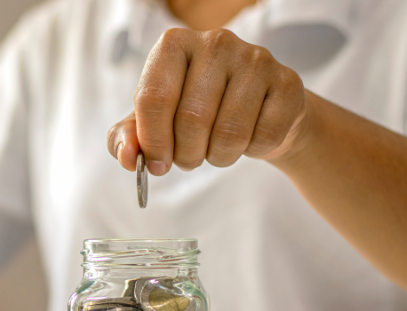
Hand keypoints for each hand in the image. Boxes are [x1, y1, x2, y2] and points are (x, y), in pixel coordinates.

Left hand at [107, 28, 308, 174]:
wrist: (255, 111)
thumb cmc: (195, 113)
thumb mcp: (152, 123)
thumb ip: (127, 138)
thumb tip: (126, 157)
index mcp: (173, 45)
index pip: (153, 98)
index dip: (152, 142)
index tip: (156, 163)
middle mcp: (215, 42)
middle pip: (191, 119)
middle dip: (186, 155)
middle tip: (188, 159)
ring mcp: (255, 59)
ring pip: (229, 133)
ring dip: (217, 157)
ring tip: (215, 149)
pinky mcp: (287, 82)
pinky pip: (262, 138)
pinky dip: (250, 152)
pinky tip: (248, 138)